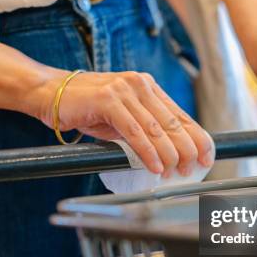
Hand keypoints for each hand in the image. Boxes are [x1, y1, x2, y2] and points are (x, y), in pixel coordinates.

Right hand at [34, 69, 214, 174]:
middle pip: (172, 122)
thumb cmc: (85, 108)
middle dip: (187, 149)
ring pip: (155, 128)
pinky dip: (147, 152)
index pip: (179, 115)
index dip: (196, 137)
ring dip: (168, 154)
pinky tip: (155, 167)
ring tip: (174, 172)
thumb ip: (142, 128)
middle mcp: (140, 84)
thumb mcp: (120, 118)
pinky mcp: (108, 100)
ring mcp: (124, 90)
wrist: (49, 92)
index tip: (207, 157)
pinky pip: (134, 131)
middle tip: (192, 170)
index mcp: (147, 87)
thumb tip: (167, 152)